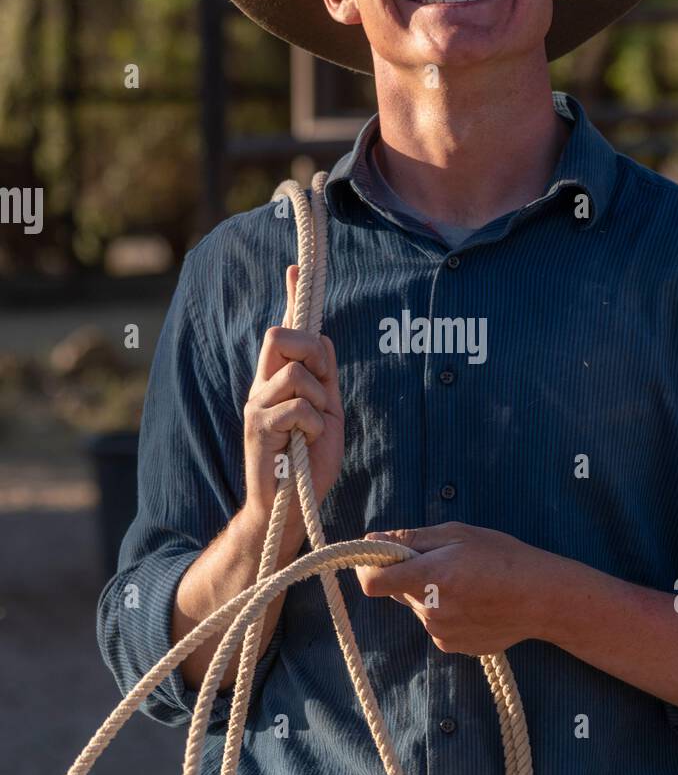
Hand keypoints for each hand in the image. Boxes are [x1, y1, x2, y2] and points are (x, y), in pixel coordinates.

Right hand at [242, 264, 344, 532]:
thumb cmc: (307, 463)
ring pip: (296, 370)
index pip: (285, 329)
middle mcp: (261, 384)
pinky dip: (314, 422)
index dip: (293, 296)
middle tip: (322, 387)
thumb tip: (320, 338)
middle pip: (282, 334)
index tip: (298, 266)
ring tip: (314, 427)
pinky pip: (298, 405)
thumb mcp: (325, 413)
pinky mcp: (258, 426)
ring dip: (319, 399)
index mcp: (278, 379)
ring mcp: (256, 403)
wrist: (287, 508)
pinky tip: (306, 442)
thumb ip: (323, 378)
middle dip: (312, 351)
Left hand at [354, 522, 551, 653]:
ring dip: (429, 594)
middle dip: (409, 575)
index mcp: (429, 577)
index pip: (372, 582)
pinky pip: (435, 624)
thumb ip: (411, 539)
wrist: (542, 598)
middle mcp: (429, 610)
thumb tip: (373, 538)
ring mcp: (440, 632)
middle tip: (444, 563)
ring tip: (467, 583)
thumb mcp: (458, 534)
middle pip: (398, 591)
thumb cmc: (503, 557)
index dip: (368, 568)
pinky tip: (474, 602)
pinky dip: (445, 612)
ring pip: (417, 608)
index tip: (379, 557)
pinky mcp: (452, 646)